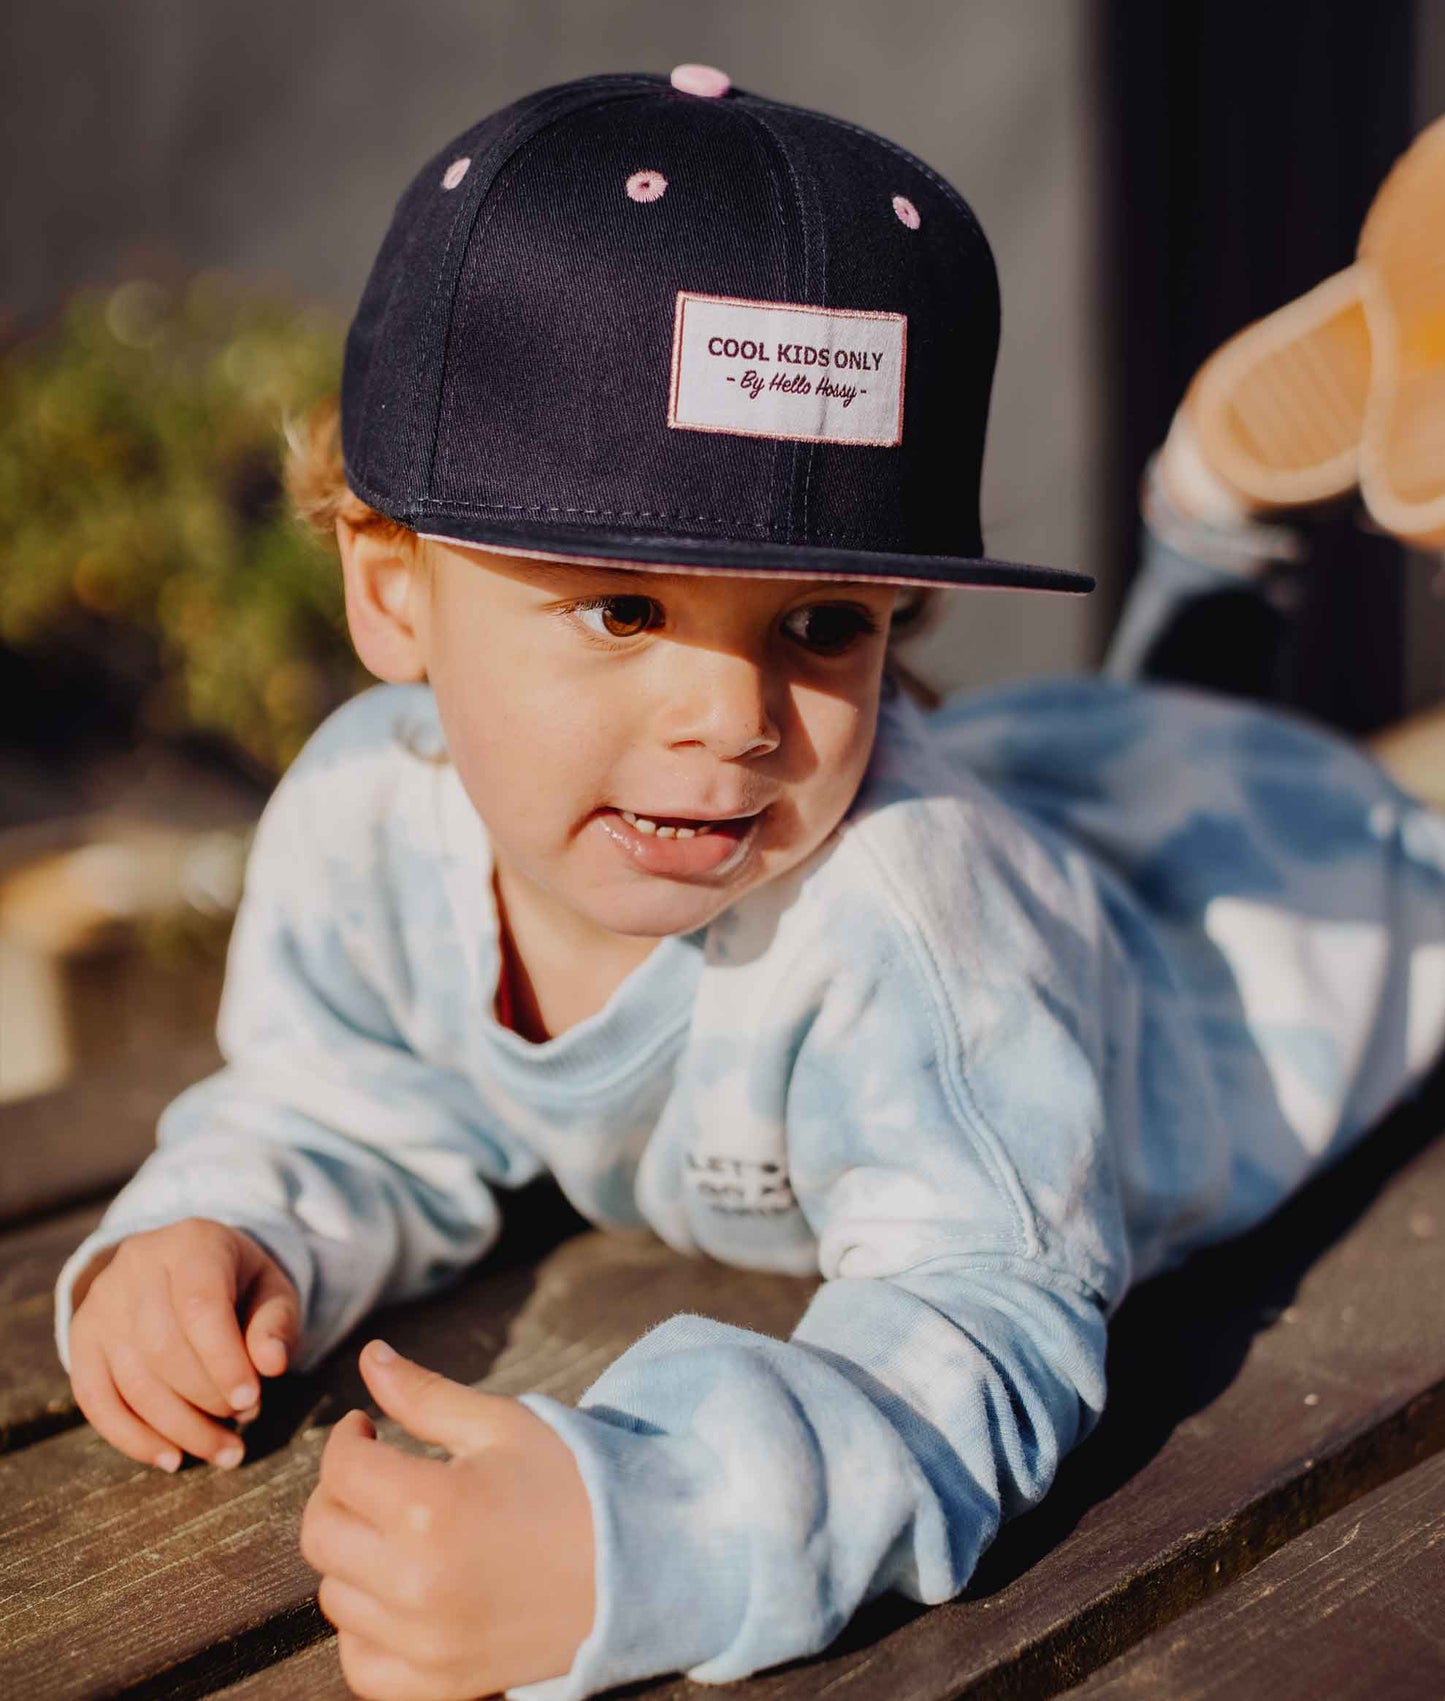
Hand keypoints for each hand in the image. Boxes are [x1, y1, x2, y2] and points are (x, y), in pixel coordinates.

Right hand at [68, 1217, 300, 1471]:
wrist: (185, 1263)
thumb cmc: (238, 1282)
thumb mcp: (272, 1289)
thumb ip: (276, 1323)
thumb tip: (273, 1364)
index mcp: (191, 1243)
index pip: (200, 1306)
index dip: (224, 1361)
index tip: (251, 1400)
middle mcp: (136, 1266)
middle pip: (162, 1348)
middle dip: (206, 1397)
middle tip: (244, 1419)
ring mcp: (101, 1303)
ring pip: (132, 1380)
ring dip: (179, 1428)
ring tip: (223, 1450)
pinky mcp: (81, 1338)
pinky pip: (96, 1399)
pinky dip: (133, 1438)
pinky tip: (171, 1458)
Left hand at [301, 1340, 595, 1699]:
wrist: (640, 1564)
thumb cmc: (572, 1482)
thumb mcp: (500, 1424)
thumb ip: (424, 1394)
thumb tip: (369, 1357)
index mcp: (429, 1507)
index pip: (341, 1467)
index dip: (347, 1437)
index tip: (368, 1428)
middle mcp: (414, 1582)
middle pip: (322, 1534)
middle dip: (339, 1492)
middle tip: (375, 1473)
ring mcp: (424, 1643)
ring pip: (335, 1596)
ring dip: (353, 1556)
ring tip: (395, 1528)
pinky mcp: (439, 1686)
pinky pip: (361, 1664)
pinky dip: (365, 1629)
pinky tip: (396, 1593)